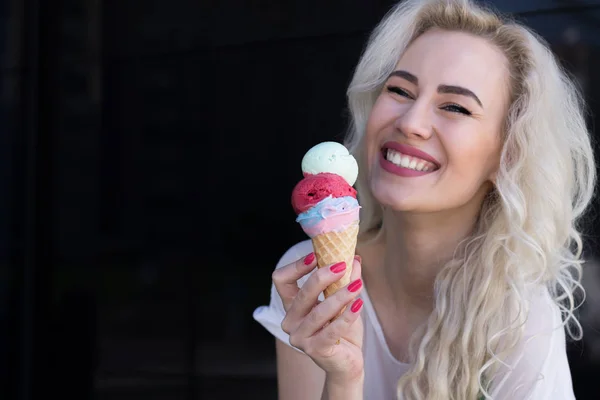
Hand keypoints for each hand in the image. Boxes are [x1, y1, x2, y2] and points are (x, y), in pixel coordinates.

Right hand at [272, 252, 364, 383]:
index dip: (295, 266)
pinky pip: (332, 330)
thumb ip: (345, 280)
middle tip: (341, 265)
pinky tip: (359, 304)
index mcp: (292, 305)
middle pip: (302, 293)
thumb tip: (354, 258)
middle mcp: (291, 321)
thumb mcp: (342, 301)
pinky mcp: (315, 350)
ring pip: (319, 312)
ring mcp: (300, 337)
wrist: (346, 362)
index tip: (315, 256)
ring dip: (340, 296)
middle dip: (322, 277)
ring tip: (358, 285)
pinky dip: (347, 315)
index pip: (281, 280)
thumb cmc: (341, 329)